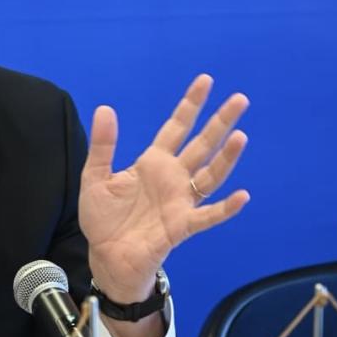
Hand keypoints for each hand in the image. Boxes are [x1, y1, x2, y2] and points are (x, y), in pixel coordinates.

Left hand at [80, 74, 248, 299]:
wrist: (105, 256)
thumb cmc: (103, 219)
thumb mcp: (95, 178)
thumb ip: (103, 146)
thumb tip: (106, 108)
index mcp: (153, 163)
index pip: (176, 128)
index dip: (190, 105)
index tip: (206, 81)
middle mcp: (172, 178)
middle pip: (201, 145)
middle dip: (219, 123)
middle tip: (240, 99)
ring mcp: (180, 201)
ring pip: (210, 175)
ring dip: (226, 158)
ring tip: (240, 136)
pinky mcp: (181, 226)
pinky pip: (208, 215)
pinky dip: (225, 208)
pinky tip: (242, 196)